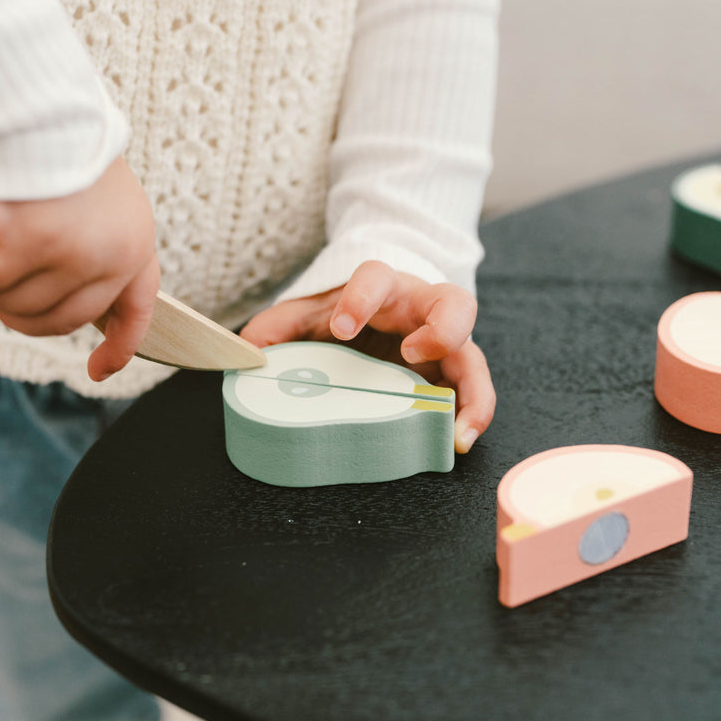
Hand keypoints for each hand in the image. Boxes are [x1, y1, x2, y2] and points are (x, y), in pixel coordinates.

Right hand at [0, 157, 159, 380]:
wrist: (36, 100)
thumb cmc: (59, 138)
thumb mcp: (100, 193)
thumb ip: (93, 238)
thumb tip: (61, 286)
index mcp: (136, 245)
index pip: (136, 310)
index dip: (119, 346)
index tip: (99, 370)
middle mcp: (110, 258)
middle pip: (56, 319)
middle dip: (15, 310)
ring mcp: (69, 255)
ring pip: (11, 303)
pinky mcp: (24, 244)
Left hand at [240, 260, 495, 453]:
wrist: (377, 310)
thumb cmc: (345, 313)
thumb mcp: (307, 315)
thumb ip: (276, 329)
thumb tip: (245, 354)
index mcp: (383, 288)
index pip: (376, 277)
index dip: (361, 298)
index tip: (343, 327)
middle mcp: (424, 308)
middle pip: (453, 303)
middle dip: (441, 329)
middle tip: (415, 355)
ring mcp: (446, 342)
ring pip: (474, 356)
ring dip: (471, 393)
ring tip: (456, 429)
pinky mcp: (454, 373)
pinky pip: (475, 392)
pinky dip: (472, 417)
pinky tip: (457, 443)